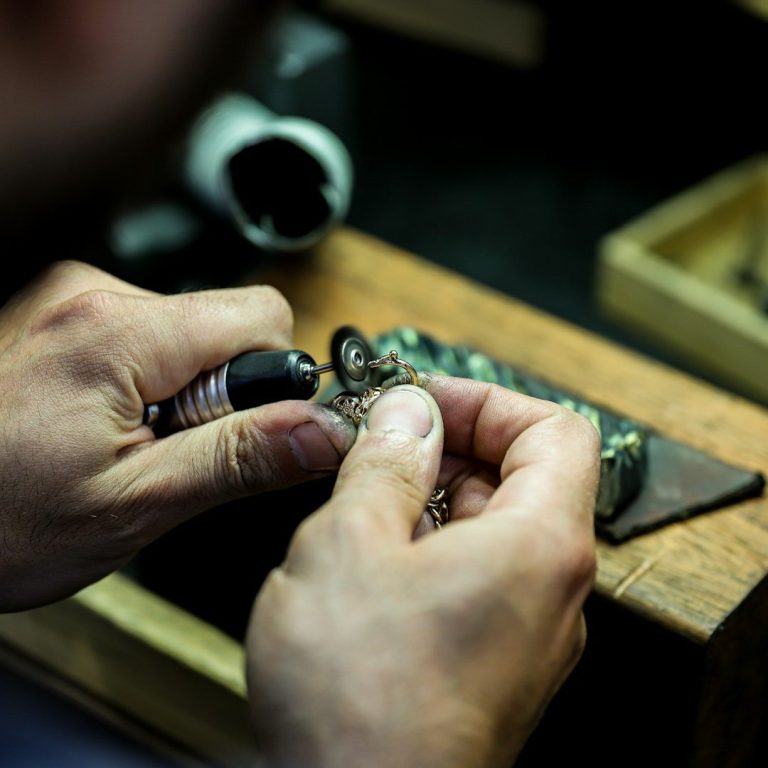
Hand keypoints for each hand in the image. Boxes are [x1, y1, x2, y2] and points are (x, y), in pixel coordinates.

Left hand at [0, 261, 355, 610]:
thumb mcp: (136, 504)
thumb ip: (238, 457)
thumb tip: (323, 430)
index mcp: (116, 331)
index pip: (262, 316)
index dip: (271, 380)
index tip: (236, 433)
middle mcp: (93, 294)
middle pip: (226, 324)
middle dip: (222, 393)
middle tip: (168, 452)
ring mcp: (72, 301)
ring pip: (191, 334)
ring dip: (183, 393)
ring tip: (128, 445)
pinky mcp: (65, 316)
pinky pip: (149, 338)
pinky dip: (148, 384)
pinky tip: (105, 427)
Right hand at [246, 375, 599, 767]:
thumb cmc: (360, 699)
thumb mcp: (350, 543)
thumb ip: (385, 461)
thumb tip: (406, 412)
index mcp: (539, 545)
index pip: (555, 429)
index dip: (486, 401)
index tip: (424, 401)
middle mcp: (550, 591)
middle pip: (522, 477)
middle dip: (448, 447)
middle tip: (380, 446)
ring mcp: (525, 630)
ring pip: (492, 528)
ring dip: (431, 499)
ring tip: (362, 504)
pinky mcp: (493, 660)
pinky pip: (476, 576)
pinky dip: (429, 548)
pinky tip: (370, 562)